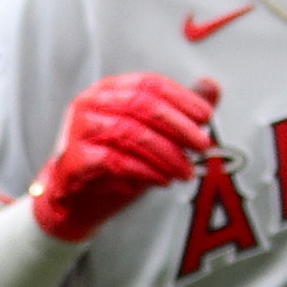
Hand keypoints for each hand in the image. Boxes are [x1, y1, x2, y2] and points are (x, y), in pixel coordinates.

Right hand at [29, 71, 218, 240]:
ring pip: (131, 132)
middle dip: (179, 126)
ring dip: (167, 153)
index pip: (150, 84)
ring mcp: (80, 129)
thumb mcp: (154, 137)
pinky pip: (116, 160)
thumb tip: (212, 86)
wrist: (79, 202)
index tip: (207, 117)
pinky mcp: (74, 158)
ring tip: (187, 171)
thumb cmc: (117, 164)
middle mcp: (91, 102)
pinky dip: (146, 170)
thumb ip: (180, 113)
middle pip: (142, 104)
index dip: (182, 99)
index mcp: (110, 89)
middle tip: (204, 145)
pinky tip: (163, 180)